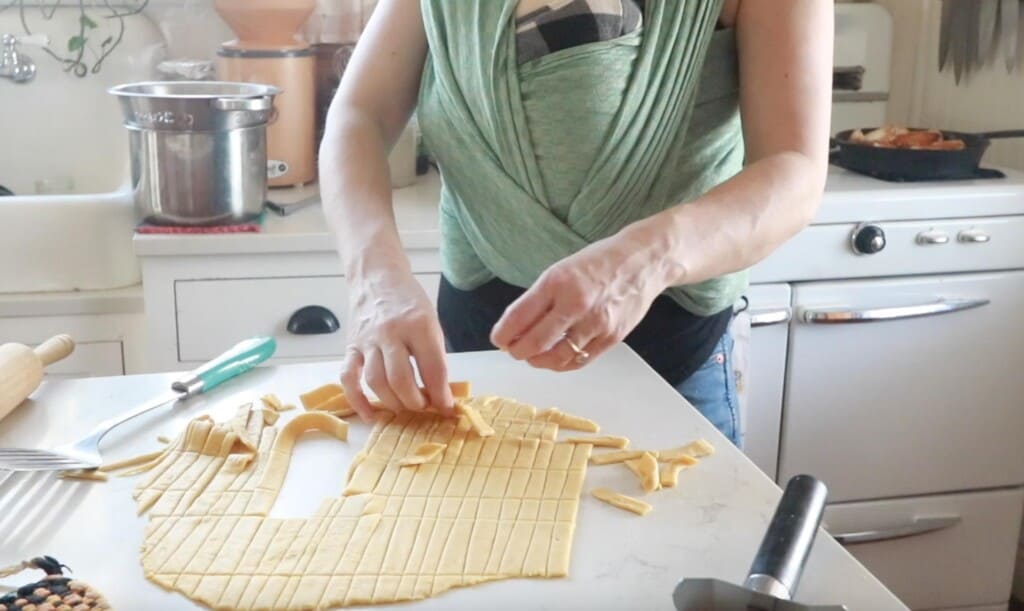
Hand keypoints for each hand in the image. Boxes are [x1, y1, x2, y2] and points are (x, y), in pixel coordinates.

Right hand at [340, 270, 452, 420]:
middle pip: (400, 379)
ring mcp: (367, 341)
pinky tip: (371, 416)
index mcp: (418, 325)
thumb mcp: (431, 321)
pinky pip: (348, 378)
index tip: (447, 409)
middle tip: (424, 408)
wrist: (377, 277)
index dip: (441, 394)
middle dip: (415, 402)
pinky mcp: (350, 346)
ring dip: (392, 403)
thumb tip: (440, 393)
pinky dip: (358, 401)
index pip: (432, 368)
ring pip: (375, 381)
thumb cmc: (409, 302)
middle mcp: (390, 333)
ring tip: (404, 408)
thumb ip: (434, 355)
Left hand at [490, 223, 667, 370]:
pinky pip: (579, 361)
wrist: (643, 262)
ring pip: (556, 357)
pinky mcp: (612, 337)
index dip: (503, 334)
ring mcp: (596, 323)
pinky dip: (561, 364)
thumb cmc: (598, 263)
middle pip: (535, 343)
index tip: (498, 339)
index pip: (519, 317)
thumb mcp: (561, 269)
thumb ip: (539, 298)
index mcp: (557, 282)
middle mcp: (576, 303)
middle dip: (517, 351)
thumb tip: (515, 326)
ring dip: (538, 361)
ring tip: (532, 356)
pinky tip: (554, 358)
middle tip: (512, 350)